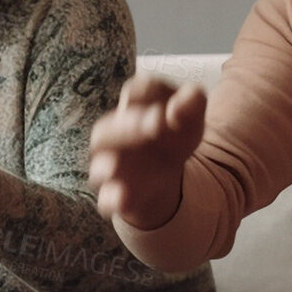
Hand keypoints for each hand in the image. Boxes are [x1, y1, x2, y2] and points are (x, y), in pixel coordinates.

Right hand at [87, 74, 206, 228]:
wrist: (168, 169)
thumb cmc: (175, 133)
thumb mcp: (191, 115)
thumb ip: (191, 101)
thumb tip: (182, 103)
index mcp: (136, 105)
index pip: (135, 93)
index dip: (146, 95)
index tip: (167, 107)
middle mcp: (116, 133)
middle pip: (105, 129)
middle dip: (126, 127)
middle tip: (154, 125)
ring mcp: (112, 164)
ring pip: (99, 164)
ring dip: (107, 164)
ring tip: (115, 167)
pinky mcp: (115, 193)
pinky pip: (105, 198)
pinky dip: (111, 199)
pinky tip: (122, 199)